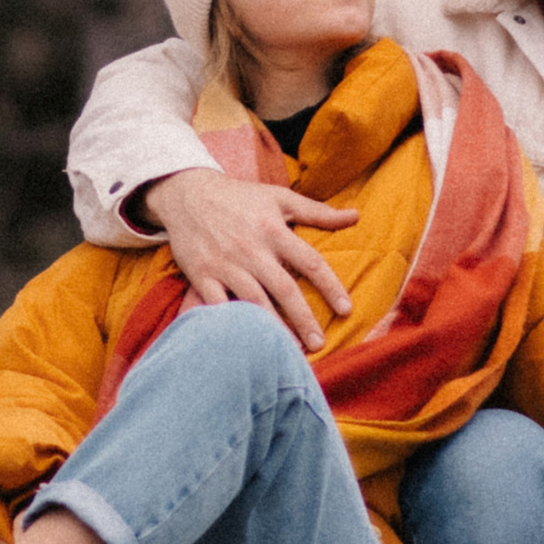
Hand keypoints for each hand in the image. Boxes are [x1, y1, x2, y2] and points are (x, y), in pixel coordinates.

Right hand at [144, 164, 357, 348]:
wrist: (188, 193)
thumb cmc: (240, 197)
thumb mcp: (279, 197)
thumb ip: (317, 212)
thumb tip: (355, 217)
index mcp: (274, 229)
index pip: (309, 262)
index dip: (330, 287)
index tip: (346, 310)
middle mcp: (251, 248)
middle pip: (284, 289)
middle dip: (303, 319)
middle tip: (320, 344)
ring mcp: (225, 263)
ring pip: (253, 301)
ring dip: (273, 327)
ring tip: (290, 350)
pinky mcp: (201, 274)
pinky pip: (217, 305)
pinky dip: (230, 324)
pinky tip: (245, 342)